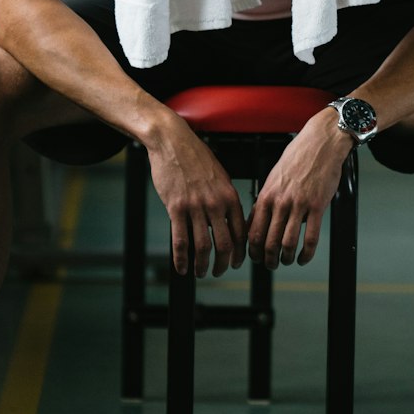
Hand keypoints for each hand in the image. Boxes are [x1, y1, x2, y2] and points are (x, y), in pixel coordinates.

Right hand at [145, 116, 246, 277]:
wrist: (172, 141)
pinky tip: (182, 268)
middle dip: (224, 264)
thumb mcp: (220, 175)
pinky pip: (180, 240)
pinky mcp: (176, 207)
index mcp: (230, 196)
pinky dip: (182, 259)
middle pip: (225, 244)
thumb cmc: (195, 156)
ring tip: (201, 272)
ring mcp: (196, 206)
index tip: (236, 262)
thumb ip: (225, 197)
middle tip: (220, 271)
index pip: (241, 233)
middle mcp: (216, 203)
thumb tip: (228, 219)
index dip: (240, 252)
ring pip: (203, 246)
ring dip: (203, 265)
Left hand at [247, 111, 350, 268]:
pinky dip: (306, 254)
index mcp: (266, 195)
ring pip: (288, 243)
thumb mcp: (273, 178)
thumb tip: (256, 221)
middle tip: (271, 264)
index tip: (254, 257)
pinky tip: (304, 258)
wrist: (320, 143)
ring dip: (286, 258)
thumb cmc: (297, 158)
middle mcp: (280, 202)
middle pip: (268, 242)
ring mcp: (299, 205)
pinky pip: (310, 238)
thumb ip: (265, 200)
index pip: (252, 231)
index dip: (252, 250)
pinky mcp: (317, 206)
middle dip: (268, 259)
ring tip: (287, 261)